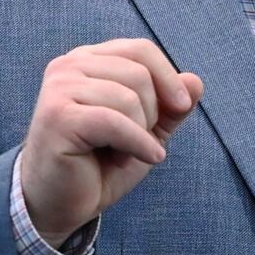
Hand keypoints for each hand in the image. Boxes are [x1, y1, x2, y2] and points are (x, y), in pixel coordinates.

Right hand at [19, 38, 203, 242]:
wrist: (59, 204)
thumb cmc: (99, 164)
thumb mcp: (145, 131)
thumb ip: (170, 107)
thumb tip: (197, 81)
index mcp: (87, 60)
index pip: (140, 50)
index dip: (169, 78)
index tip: (182, 107)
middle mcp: (68, 66)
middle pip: (139, 73)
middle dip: (151, 113)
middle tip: (133, 141)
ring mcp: (59, 88)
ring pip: (128, 98)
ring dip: (138, 133)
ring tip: (119, 153)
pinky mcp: (58, 116)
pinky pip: (115, 122)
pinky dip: (137, 144)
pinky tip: (134, 160)